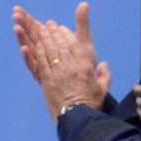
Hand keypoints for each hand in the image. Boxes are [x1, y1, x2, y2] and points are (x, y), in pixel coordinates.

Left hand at [13, 2, 109, 117]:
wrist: (78, 116)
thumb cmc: (91, 103)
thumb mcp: (103, 88)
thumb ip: (105, 74)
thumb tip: (104, 64)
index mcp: (84, 66)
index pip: (74, 45)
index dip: (67, 34)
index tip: (62, 28)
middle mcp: (71, 66)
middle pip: (61, 44)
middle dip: (54, 32)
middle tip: (49, 24)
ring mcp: (58, 73)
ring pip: (50, 51)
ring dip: (45, 38)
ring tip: (41, 30)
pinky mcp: (47, 80)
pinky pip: (42, 62)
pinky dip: (38, 52)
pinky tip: (35, 45)